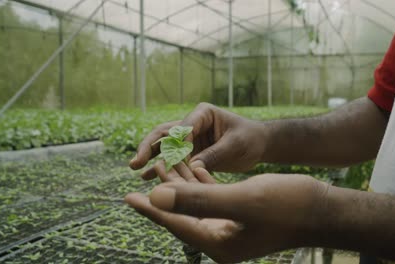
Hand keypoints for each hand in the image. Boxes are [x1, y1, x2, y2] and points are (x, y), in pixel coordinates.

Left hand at [125, 169, 329, 262]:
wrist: (322, 209)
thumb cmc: (287, 206)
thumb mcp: (240, 200)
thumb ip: (197, 199)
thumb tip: (155, 196)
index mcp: (218, 243)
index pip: (175, 224)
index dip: (151, 208)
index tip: (128, 196)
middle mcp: (221, 238)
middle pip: (183, 211)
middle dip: (166, 189)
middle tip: (149, 167)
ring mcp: (231, 227)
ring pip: (197, 201)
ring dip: (183, 181)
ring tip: (167, 161)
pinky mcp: (241, 214)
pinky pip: (213, 197)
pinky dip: (202, 181)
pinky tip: (193, 166)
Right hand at [129, 103, 267, 177]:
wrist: (258, 145)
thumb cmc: (250, 139)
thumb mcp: (235, 145)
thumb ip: (214, 154)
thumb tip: (193, 167)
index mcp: (202, 114)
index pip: (182, 128)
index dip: (175, 146)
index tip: (174, 163)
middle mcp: (191, 124)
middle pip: (164, 133)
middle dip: (150, 147)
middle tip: (136, 161)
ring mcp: (189, 138)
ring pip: (164, 146)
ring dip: (150, 156)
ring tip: (135, 167)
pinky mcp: (190, 152)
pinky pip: (172, 159)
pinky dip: (161, 167)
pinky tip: (146, 177)